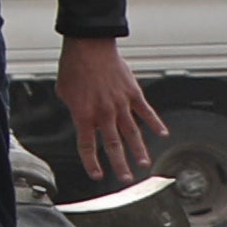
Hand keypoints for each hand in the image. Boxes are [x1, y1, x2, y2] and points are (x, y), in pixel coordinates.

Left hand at [58, 37, 167, 187]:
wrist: (89, 47)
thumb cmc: (73, 66)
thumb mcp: (64, 92)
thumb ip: (75, 109)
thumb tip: (82, 119)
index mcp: (83, 114)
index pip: (87, 145)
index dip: (91, 162)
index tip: (97, 174)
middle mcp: (104, 113)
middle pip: (113, 144)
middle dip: (119, 164)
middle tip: (126, 179)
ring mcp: (120, 104)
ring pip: (131, 132)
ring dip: (138, 150)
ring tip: (144, 164)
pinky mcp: (133, 93)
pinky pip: (146, 112)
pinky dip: (155, 123)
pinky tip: (162, 133)